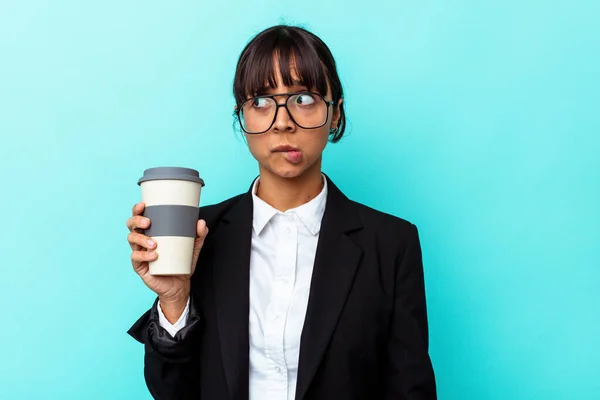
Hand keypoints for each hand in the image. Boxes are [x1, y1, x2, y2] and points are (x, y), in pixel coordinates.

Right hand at [126, 202, 208, 318]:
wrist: (179, 285)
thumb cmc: (182, 262)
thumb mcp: (193, 248)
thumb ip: (199, 235)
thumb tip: (201, 222)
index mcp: (152, 232)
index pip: (140, 217)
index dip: (137, 209)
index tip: (143, 205)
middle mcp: (142, 240)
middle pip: (131, 226)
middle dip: (136, 221)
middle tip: (148, 223)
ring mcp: (139, 253)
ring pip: (132, 240)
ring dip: (141, 239)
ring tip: (154, 243)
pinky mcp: (140, 266)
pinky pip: (136, 258)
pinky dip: (144, 255)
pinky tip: (153, 255)